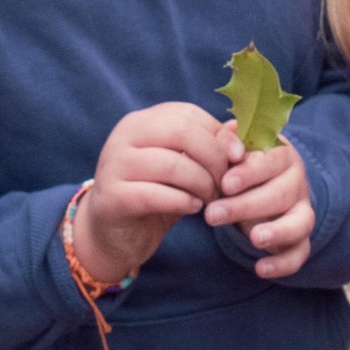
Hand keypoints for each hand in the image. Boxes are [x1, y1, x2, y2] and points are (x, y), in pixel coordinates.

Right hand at [75, 103, 236, 282]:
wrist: (111, 235)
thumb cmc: (152, 195)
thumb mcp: (181, 169)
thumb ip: (205, 148)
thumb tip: (236, 128)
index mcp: (141, 122)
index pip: (187, 114)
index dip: (218, 134)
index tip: (238, 157)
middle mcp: (124, 136)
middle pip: (182, 132)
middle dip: (213, 158)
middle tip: (227, 183)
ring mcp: (115, 165)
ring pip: (172, 164)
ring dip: (202, 184)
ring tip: (210, 198)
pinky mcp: (112, 197)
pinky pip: (156, 195)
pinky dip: (183, 202)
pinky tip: (194, 208)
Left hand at [205, 137, 314, 277]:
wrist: (255, 189)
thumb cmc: (239, 167)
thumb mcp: (231, 153)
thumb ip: (226, 144)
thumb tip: (227, 138)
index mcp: (282, 155)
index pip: (272, 160)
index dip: (249, 172)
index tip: (225, 184)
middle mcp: (297, 183)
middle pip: (281, 193)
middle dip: (246, 206)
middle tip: (213, 215)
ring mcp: (302, 211)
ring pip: (300, 222)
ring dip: (278, 231)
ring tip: (254, 239)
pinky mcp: (301, 239)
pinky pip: (300, 253)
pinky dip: (283, 263)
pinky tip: (260, 269)